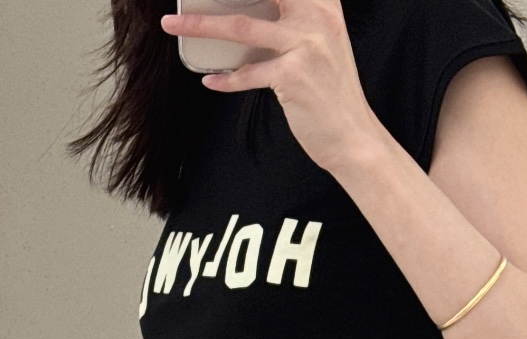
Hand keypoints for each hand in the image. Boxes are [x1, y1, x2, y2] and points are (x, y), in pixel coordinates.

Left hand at [159, 0, 382, 178]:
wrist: (354, 137)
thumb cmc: (331, 93)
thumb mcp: (324, 43)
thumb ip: (296, 20)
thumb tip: (251, 11)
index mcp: (324, 4)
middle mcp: (317, 17)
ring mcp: (305, 45)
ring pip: (240, 27)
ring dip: (199, 25)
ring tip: (172, 24)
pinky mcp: (292, 75)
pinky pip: (247, 74)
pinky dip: (226, 80)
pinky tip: (211, 81)